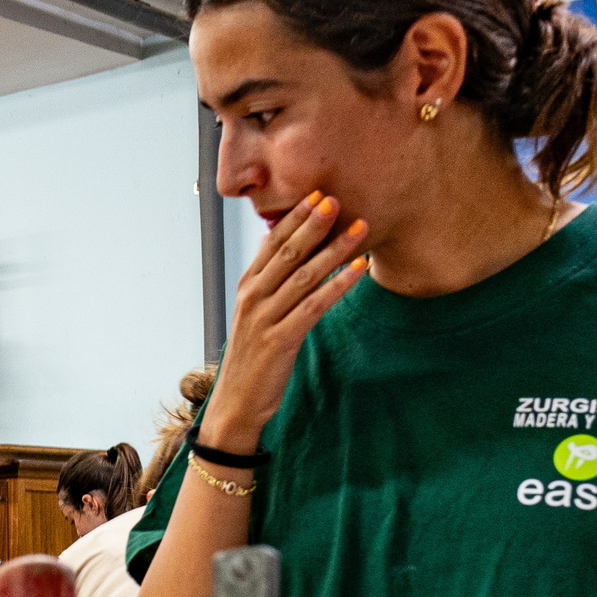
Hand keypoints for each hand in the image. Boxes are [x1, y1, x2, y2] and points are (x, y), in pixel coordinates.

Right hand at [206, 192, 370, 448]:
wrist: (236, 402)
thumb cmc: (252, 358)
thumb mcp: (256, 315)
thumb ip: (271, 284)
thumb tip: (288, 251)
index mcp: (247, 287)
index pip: (271, 243)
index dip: (294, 218)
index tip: (317, 194)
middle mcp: (253, 297)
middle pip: (287, 253)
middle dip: (314, 224)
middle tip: (337, 199)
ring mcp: (265, 318)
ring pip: (304, 275)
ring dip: (335, 250)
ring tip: (360, 229)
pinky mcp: (280, 339)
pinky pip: (314, 306)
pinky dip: (338, 285)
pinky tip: (359, 270)